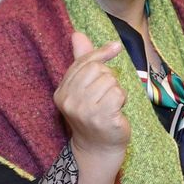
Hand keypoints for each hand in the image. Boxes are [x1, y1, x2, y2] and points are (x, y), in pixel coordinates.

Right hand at [52, 30, 129, 154]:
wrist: (98, 149)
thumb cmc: (93, 115)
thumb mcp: (83, 88)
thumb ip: (81, 61)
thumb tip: (77, 34)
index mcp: (61, 92)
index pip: (83, 62)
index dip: (101, 53)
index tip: (115, 47)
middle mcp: (69, 101)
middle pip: (98, 70)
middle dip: (108, 78)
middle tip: (105, 95)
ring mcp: (85, 111)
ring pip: (110, 81)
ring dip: (116, 91)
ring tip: (110, 105)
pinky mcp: (102, 118)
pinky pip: (118, 94)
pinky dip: (122, 101)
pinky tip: (116, 111)